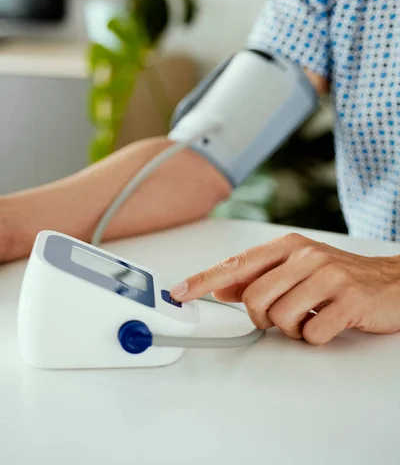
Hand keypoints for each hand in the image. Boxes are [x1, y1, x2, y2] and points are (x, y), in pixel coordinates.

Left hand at [170, 233, 399, 344]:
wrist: (392, 281)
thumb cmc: (339, 275)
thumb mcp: (297, 267)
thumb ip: (259, 276)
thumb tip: (222, 287)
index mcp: (289, 246)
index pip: (236, 263)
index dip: (203, 279)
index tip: (179, 292)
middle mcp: (306, 257)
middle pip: (255, 298)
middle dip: (263, 317)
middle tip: (283, 316)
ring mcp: (328, 277)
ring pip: (280, 318)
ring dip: (292, 328)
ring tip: (310, 316)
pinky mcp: (348, 301)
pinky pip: (311, 334)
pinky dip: (314, 337)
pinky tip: (327, 322)